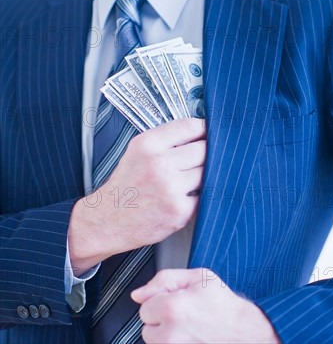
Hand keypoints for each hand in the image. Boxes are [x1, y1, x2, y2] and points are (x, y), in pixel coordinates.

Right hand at [68, 118, 205, 273]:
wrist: (107, 222)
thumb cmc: (126, 186)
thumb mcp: (138, 152)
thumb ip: (166, 140)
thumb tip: (201, 132)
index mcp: (147, 145)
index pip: (190, 127)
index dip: (204, 129)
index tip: (209, 134)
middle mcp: (159, 164)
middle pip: (204, 149)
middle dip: (207, 154)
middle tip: (200, 160)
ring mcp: (171, 188)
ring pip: (207, 172)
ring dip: (205, 175)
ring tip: (191, 179)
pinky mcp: (180, 211)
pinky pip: (205, 195)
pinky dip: (200, 195)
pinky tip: (186, 196)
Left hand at [131, 268, 279, 343]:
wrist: (243, 332)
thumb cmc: (224, 306)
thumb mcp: (200, 278)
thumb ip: (165, 279)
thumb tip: (139, 293)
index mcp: (172, 308)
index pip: (145, 305)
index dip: (162, 300)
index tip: (177, 301)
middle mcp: (169, 333)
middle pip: (146, 325)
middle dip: (161, 318)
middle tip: (184, 313)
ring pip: (154, 340)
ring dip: (165, 333)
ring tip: (188, 326)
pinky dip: (173, 342)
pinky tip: (189, 336)